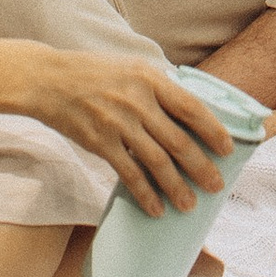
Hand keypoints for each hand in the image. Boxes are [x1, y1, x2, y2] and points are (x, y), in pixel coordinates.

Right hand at [20, 51, 234, 215]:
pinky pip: (129, 174)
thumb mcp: (131, 68)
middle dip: (202, 167)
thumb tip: (188, 112)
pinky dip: (145, 194)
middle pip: (179, 141)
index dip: (214, 130)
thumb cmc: (93, 73)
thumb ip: (158, 87)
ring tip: (190, 205)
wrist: (47, 79)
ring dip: (177, 187)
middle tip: (216, 186)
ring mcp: (119, 123)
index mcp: (151, 78)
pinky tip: (156, 208)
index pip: (192, 107)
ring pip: (158, 162)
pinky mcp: (100, 142)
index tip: (228, 149)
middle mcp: (138, 100)